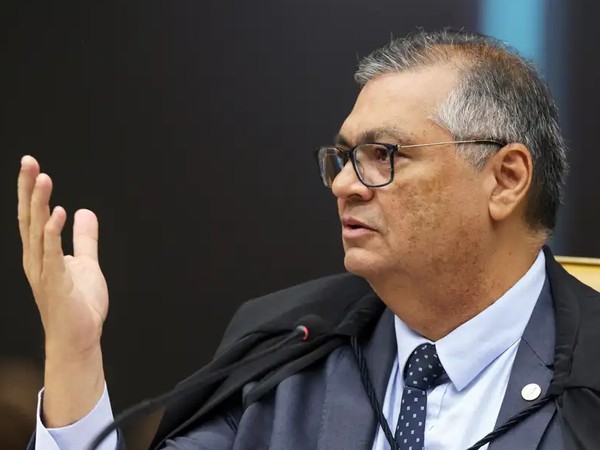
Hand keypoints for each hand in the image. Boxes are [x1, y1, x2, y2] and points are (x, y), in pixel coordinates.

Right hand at [17, 155, 107, 359]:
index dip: (30, 191)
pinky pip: (53, 255)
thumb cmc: (78, 304)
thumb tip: (85, 212)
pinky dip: (54, 233)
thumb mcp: (85, 263)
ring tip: (43, 179)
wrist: (79, 339)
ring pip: (38, 232)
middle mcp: (36, 260)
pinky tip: (59, 214)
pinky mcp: (57, 284)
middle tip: (29, 161)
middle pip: (29, 218)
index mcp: (41, 254)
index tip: (31, 165)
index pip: (32, 217)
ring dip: (40, 204)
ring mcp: (44, 273)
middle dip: (28, 189)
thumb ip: (84, 239)